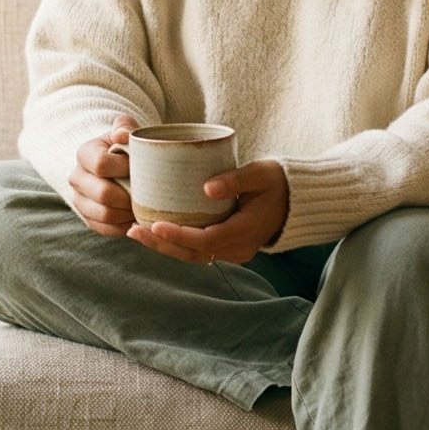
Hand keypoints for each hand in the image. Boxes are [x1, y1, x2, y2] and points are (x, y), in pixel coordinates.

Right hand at [67, 116, 138, 235]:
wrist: (116, 163)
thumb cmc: (124, 145)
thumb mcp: (125, 130)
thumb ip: (125, 127)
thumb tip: (121, 135)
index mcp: (84, 154)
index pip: (101, 164)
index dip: (124, 168)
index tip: (140, 167)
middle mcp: (77, 178)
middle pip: (103, 194)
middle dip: (129, 195)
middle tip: (149, 193)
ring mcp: (80, 201)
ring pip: (105, 215)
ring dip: (128, 213)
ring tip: (145, 206)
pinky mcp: (88, 219)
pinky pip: (106, 229)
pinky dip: (125, 226)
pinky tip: (138, 218)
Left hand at [132, 160, 289, 266]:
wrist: (295, 199)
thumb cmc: (277, 181)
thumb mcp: (260, 174)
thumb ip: (235, 180)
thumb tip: (207, 187)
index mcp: (246, 231)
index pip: (206, 240)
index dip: (179, 234)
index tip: (155, 223)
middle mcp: (238, 248)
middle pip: (193, 253)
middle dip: (161, 243)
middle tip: (132, 229)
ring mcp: (234, 252)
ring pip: (192, 256)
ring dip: (164, 246)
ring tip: (135, 231)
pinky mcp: (228, 248)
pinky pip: (197, 251)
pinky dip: (175, 243)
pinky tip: (155, 231)